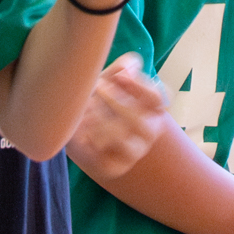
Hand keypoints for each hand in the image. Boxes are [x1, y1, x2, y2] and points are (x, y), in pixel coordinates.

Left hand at [66, 55, 173, 180]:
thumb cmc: (97, 99)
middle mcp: (148, 130)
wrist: (76, 130)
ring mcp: (135, 150)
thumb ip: (120, 69)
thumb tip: (131, 66)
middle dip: (117, 104)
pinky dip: (94, 142)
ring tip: (87, 113)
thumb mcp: (106, 79)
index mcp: (151, 109)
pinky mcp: (117, 166)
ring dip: (102, 122)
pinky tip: (86, 133)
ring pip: (126, 142)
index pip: (158, 99)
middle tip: (97, 89)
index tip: (120, 76)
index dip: (142, 87)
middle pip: (143, 122)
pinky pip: (108, 159)